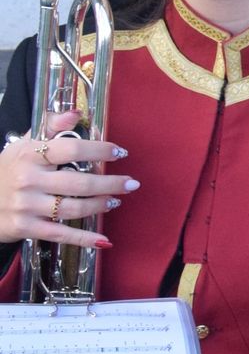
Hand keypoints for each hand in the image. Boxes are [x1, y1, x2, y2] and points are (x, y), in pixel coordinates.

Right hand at [0, 111, 133, 247]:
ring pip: (73, 208)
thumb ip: (50, 127)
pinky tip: (103, 240)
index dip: (99, 150)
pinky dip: (84, 238)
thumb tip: (76, 114)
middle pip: (78, 182)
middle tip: (131, 183)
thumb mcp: (24, 144)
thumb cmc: (8, 170)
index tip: (120, 152)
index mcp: (29, 155)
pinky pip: (60, 234)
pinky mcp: (25, 227)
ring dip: (100, 205)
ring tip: (116, 200)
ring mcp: (25, 205)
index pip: (70, 149)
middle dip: (110, 183)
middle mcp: (27, 180)